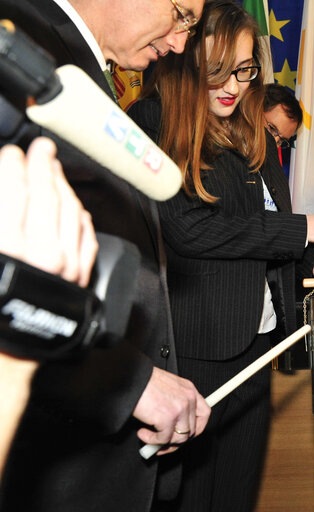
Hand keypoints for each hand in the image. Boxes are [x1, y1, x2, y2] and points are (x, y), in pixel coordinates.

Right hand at [0, 138, 97, 286]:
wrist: (7, 351)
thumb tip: (5, 189)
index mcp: (9, 246)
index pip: (14, 191)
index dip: (13, 166)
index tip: (11, 153)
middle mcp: (42, 252)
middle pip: (46, 195)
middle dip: (43, 165)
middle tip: (40, 148)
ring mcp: (67, 264)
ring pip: (70, 211)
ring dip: (63, 185)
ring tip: (55, 168)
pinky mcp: (80, 275)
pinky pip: (84, 234)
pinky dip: (79, 214)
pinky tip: (74, 204)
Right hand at [132, 367, 210, 454]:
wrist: (130, 378)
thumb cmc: (144, 381)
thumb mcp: (168, 387)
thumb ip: (175, 404)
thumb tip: (173, 428)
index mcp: (190, 390)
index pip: (204, 414)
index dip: (197, 428)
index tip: (186, 435)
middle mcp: (188, 399)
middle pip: (193, 430)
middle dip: (177, 441)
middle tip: (164, 444)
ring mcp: (180, 409)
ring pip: (180, 438)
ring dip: (164, 442)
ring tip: (151, 437)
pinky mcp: (167, 419)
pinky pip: (163, 439)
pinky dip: (151, 441)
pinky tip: (142, 433)